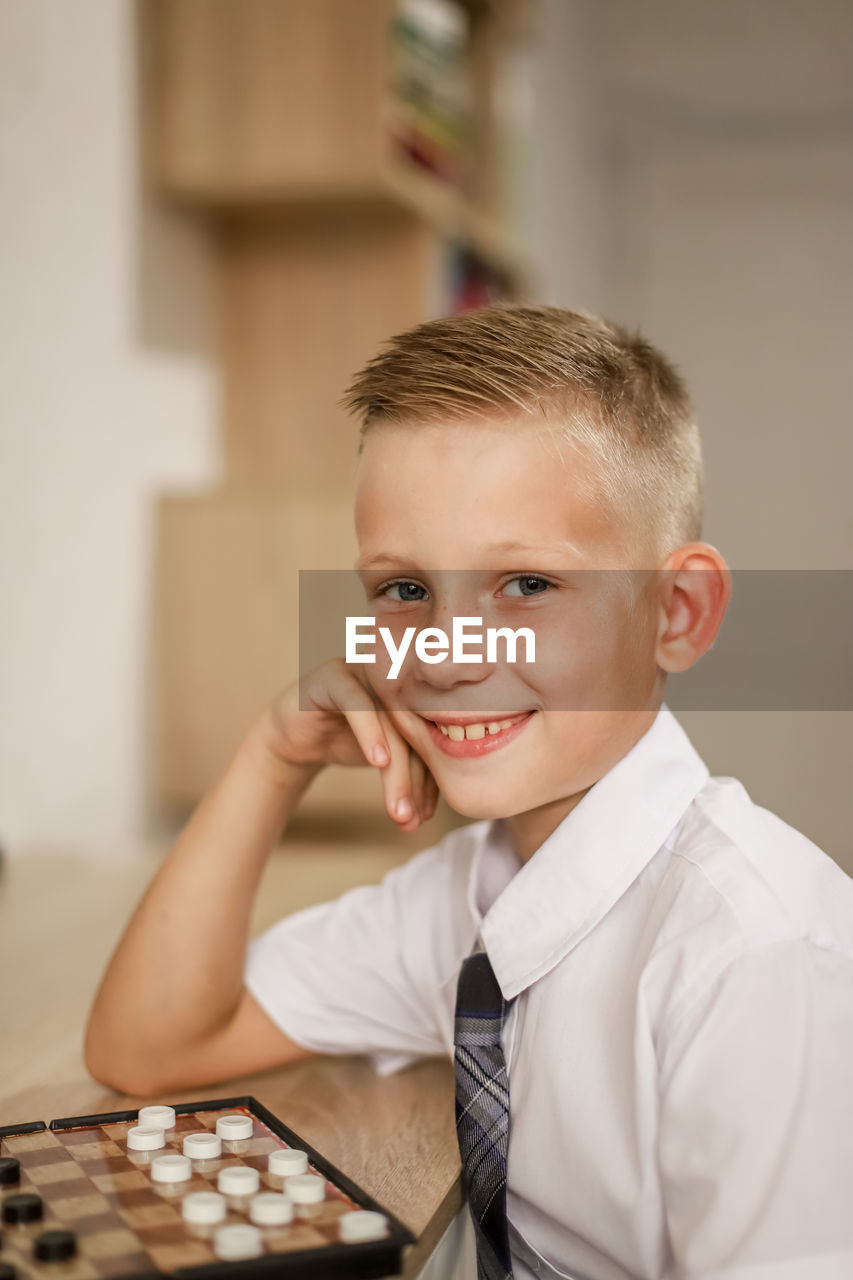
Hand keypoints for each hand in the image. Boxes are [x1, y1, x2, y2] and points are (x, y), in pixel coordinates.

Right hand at [253, 659, 438, 830]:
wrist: (293, 736)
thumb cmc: (347, 742)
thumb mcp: (388, 757)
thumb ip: (417, 766)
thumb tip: (448, 803)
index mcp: (416, 694)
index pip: (433, 740)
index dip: (432, 780)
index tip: (426, 817)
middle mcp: (396, 680)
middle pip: (415, 734)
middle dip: (414, 783)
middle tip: (411, 820)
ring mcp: (366, 674)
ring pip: (390, 725)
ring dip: (395, 772)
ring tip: (396, 810)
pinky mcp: (335, 677)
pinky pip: (358, 705)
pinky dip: (370, 733)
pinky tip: (378, 762)